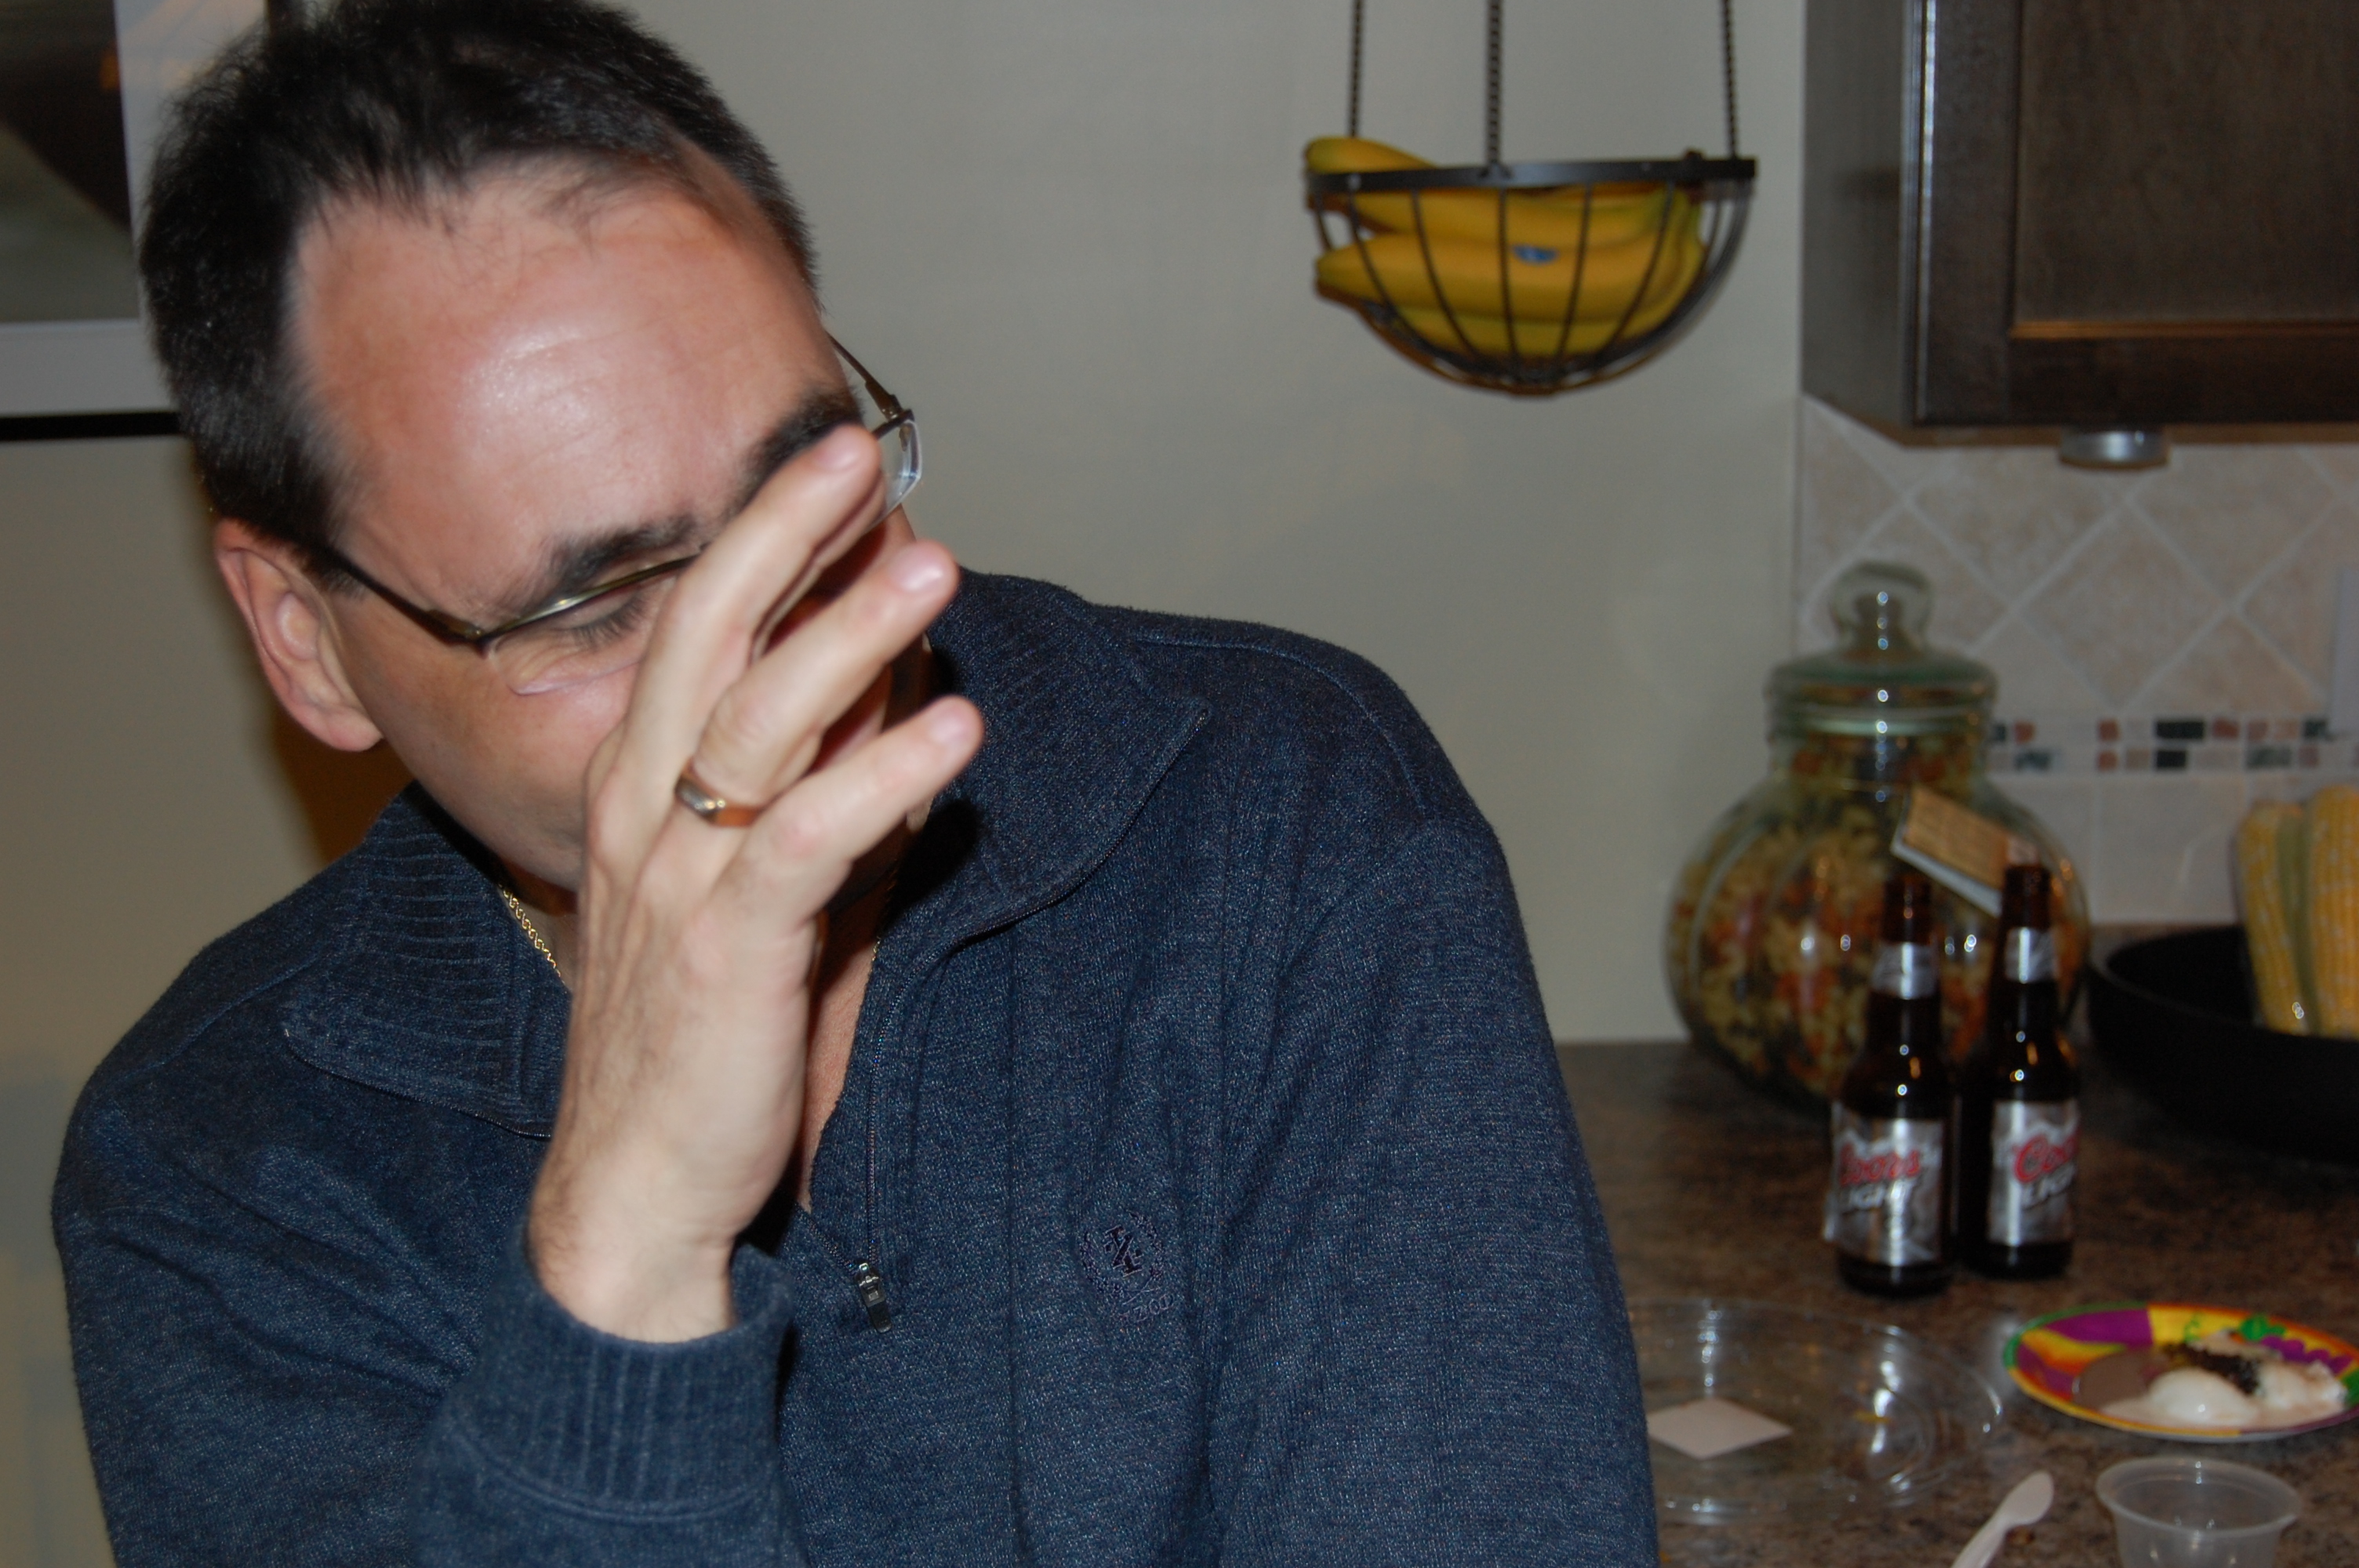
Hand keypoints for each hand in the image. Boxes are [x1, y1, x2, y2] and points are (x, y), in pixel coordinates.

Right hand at [527, 425, 980, 1341]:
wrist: (637, 1192)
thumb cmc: (709, 1037)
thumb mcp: (778, 891)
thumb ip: (832, 789)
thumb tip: (904, 687)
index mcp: (642, 789)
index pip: (701, 632)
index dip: (769, 543)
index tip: (846, 473)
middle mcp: (643, 814)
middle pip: (706, 637)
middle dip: (783, 535)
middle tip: (858, 454)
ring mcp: (676, 880)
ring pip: (756, 721)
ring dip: (851, 634)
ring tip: (933, 566)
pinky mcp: (725, 953)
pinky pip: (804, 840)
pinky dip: (881, 775)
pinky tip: (954, 725)